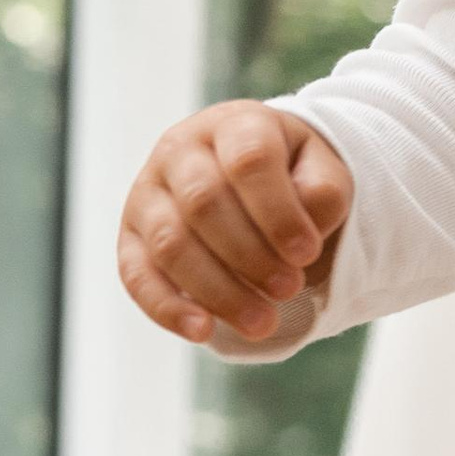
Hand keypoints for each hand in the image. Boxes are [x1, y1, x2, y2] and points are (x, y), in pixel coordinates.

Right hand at [119, 100, 353, 344]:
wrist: (253, 177)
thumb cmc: (292, 175)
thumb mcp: (322, 170)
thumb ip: (324, 190)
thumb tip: (306, 223)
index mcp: (233, 124)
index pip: (249, 159)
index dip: (278, 210)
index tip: (308, 253)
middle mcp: (180, 150)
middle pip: (204, 202)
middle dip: (251, 255)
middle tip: (289, 289)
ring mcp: (147, 191)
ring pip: (171, 243)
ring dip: (219, 290)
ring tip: (263, 322)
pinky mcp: (130, 236)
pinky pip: (136, 274)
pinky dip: (167, 307)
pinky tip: (203, 331)